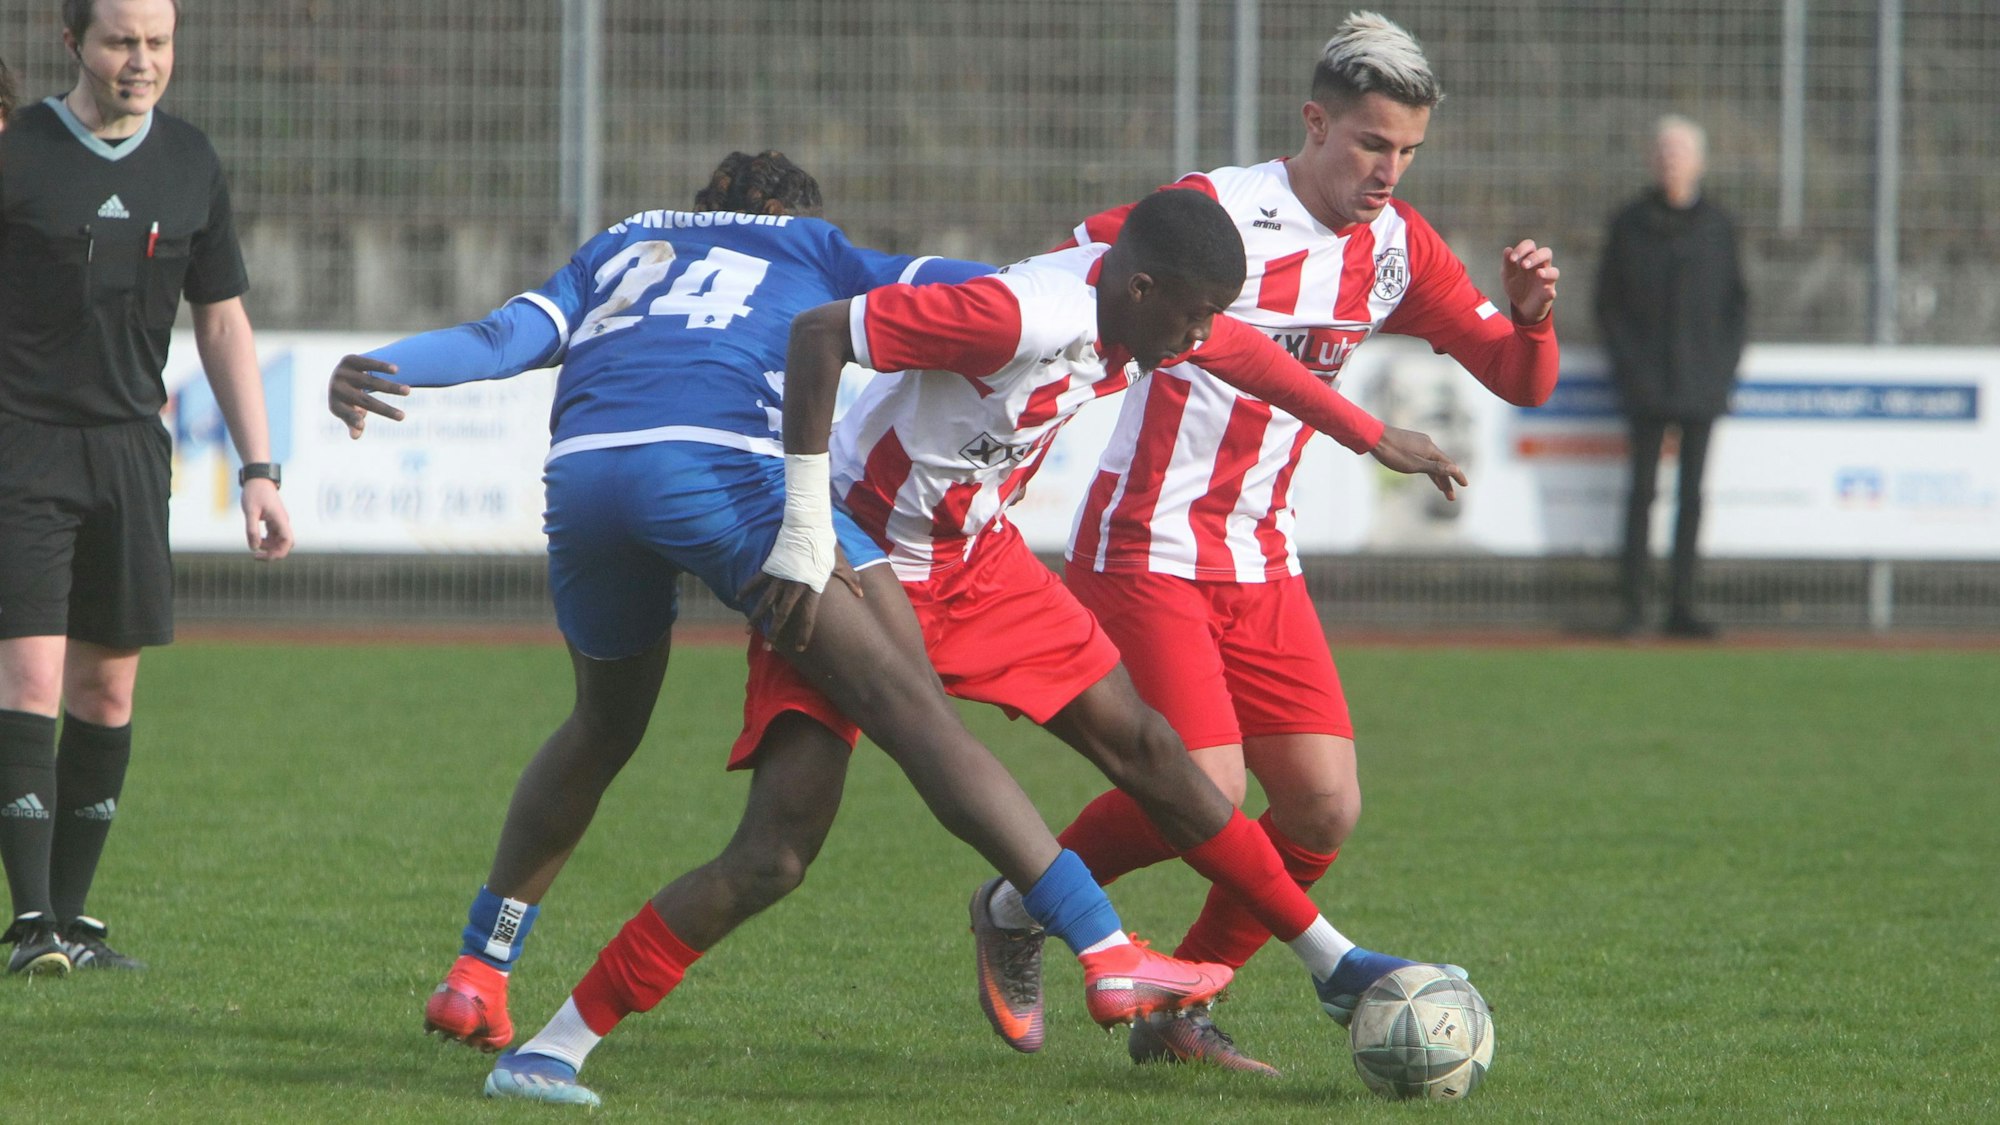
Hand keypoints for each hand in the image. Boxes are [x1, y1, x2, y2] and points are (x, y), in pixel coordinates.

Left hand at [240, 477, 293, 559]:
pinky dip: (266, 541)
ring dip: (268, 547)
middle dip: (273, 553)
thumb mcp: (250, 511)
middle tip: (256, 556)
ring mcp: (279, 521)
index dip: (278, 552)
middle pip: (285, 544)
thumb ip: (252, 530)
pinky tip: (255, 539)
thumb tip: (254, 548)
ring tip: (253, 544)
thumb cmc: (254, 493)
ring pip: (279, 541)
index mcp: (280, 519)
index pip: (287, 541)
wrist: (258, 478)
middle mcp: (283, 522)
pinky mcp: (274, 520)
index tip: (262, 556)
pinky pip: (274, 536)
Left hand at [329, 354, 409, 438]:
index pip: (346, 413)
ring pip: (370, 381)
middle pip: (363, 400)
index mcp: (335, 404)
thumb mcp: (350, 412)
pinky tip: (396, 370)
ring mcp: (342, 372)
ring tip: (408, 391)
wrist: (340, 373)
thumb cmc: (348, 400)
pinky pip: (367, 363)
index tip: (362, 425)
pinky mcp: (349, 360)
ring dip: (390, 387)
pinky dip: (382, 366)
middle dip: (384, 409)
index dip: (353, 419)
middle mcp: (336, 387)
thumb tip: (355, 436)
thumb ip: (354, 423)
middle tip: (403, 417)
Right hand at [741, 553, 862, 652]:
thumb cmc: (826, 546)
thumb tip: (861, 594)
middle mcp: (794, 587)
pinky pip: (756, 581)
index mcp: (812, 588)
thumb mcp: (841, 564)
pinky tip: (738, 597)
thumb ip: (850, 580)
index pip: (808, 617)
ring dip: (757, 618)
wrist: (808, 526)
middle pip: (782, 615)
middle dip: (775, 633)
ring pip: (765, 602)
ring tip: (747, 631)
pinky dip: (747, 588)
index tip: (800, 649)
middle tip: (768, 649)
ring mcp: (780, 577)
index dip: (804, 634)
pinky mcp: (771, 567)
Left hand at [1369, 426, 1468, 500]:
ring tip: (1441, 490)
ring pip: (1432, 462)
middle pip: (1441, 465)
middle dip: (1446, 481)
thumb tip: (1455, 469)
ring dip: (1437, 476)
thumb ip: (1435, 468)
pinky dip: (1428, 468)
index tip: (1465, 485)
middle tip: (1451, 497)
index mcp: (1430, 449)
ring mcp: (1418, 443)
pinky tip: (1428, 474)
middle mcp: (1427, 444)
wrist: (1373, 437)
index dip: (1457, 476)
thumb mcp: (1415, 465)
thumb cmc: (1393, 453)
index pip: (1449, 464)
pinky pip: (1424, 458)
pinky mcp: (1410, 443)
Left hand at [1501, 239, 1558, 323]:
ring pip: (1554, 272)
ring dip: (1547, 272)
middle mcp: (1541, 267)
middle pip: (1546, 253)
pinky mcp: (1548, 295)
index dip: (1522, 248)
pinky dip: (1551, 292)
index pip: (1530, 245)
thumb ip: (1507, 263)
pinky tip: (1549, 292)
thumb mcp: (1507, 274)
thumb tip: (1508, 249)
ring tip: (1538, 274)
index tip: (1512, 259)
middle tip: (1524, 265)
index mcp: (1530, 258)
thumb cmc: (1516, 285)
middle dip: (1535, 257)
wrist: (1520, 307)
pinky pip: (1552, 292)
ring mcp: (1547, 281)